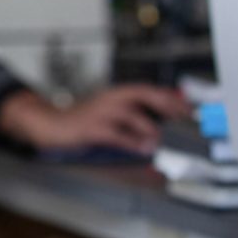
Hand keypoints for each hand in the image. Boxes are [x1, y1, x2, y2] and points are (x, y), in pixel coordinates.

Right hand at [0, 84, 190, 155]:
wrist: (49, 124)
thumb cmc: (81, 120)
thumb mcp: (107, 112)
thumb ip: (131, 115)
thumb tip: (159, 124)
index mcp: (115, 94)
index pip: (147, 89)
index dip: (169, 96)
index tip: (187, 105)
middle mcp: (109, 99)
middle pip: (142, 93)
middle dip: (165, 103)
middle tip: (182, 115)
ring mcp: (99, 112)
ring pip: (131, 113)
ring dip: (148, 127)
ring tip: (157, 139)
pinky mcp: (91, 129)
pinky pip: (116, 134)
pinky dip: (131, 142)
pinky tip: (140, 148)